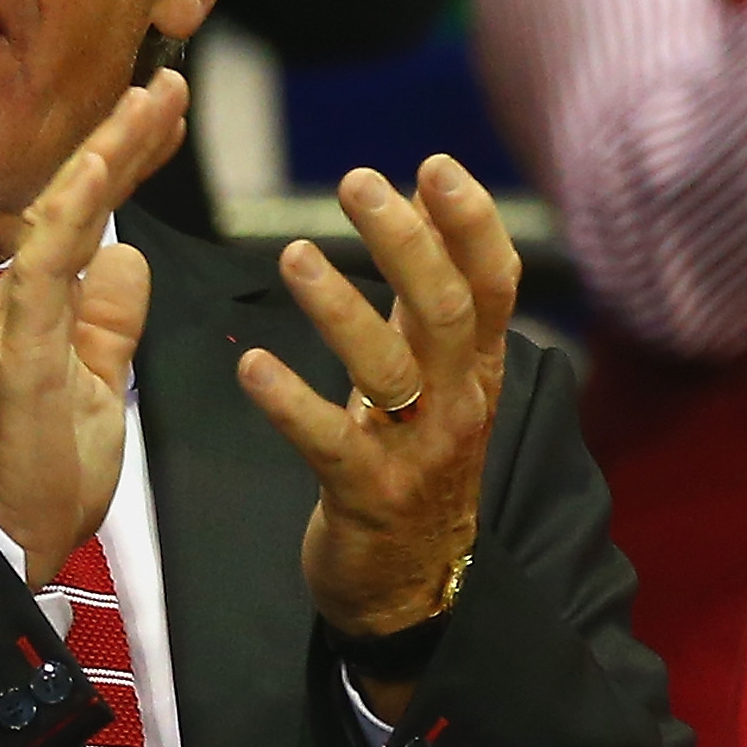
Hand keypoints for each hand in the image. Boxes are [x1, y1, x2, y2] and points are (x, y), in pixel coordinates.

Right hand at [0, 73, 189, 584]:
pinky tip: (100, 163)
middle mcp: (23, 295)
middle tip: (171, 83)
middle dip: (126, 136)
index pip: (92, 213)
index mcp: (46, 302)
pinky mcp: (19, 344)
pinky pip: (45, 262)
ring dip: (108, 151)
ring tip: (150, 100)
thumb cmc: (45, 472)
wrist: (6, 540)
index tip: (165, 111)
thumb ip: (108, 319)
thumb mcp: (100, 382)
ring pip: (60, 211)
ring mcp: (16, 315)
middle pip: (77, 196)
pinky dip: (74, 208)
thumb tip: (127, 255)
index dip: (128, 158)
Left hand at [236, 156, 519, 640]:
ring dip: (341, 310)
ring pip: (390, 369)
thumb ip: (428, 295)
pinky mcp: (367, 495)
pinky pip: (329, 442)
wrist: (414, 581)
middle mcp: (459, 402)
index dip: (471, 223)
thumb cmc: (418, 460)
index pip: (494, 284)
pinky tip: (253, 366)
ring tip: (294, 256)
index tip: (433, 165)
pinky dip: (290, 402)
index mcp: (478, 367)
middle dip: (403, 242)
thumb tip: (417, 196)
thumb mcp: (440, 376)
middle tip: (358, 182)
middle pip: (444, 310)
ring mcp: (418, 452)